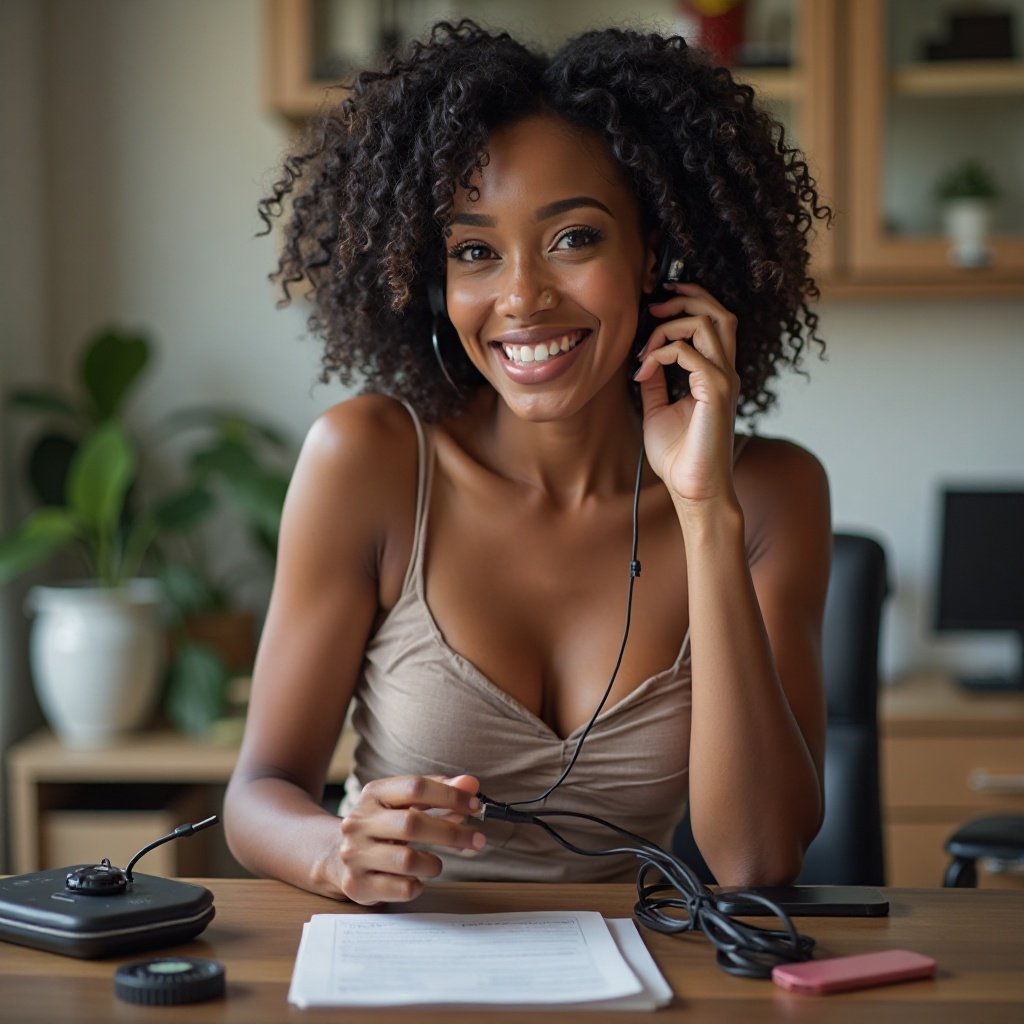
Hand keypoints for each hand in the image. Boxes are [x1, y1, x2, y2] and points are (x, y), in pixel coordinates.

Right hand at [335, 774, 484, 904]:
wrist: (337, 855)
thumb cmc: (384, 826)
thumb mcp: (406, 803)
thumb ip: (440, 791)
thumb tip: (471, 783)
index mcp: (373, 794)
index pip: (415, 787)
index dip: (450, 795)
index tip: (476, 805)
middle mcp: (359, 822)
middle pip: (412, 824)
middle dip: (452, 832)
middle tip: (478, 839)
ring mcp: (355, 855)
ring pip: (408, 860)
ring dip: (434, 863)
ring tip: (436, 863)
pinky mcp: (357, 885)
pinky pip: (401, 888)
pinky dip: (418, 885)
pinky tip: (416, 879)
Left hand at [632, 282, 740, 506]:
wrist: (693, 490)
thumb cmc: (679, 457)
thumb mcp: (657, 410)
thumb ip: (655, 382)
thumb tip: (643, 360)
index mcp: (715, 375)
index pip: (714, 323)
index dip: (688, 305)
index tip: (654, 311)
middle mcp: (725, 373)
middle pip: (721, 313)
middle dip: (688, 298)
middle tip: (654, 305)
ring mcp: (724, 381)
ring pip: (709, 323)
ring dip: (670, 325)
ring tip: (644, 347)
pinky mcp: (716, 392)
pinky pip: (689, 353)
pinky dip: (660, 353)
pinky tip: (643, 372)